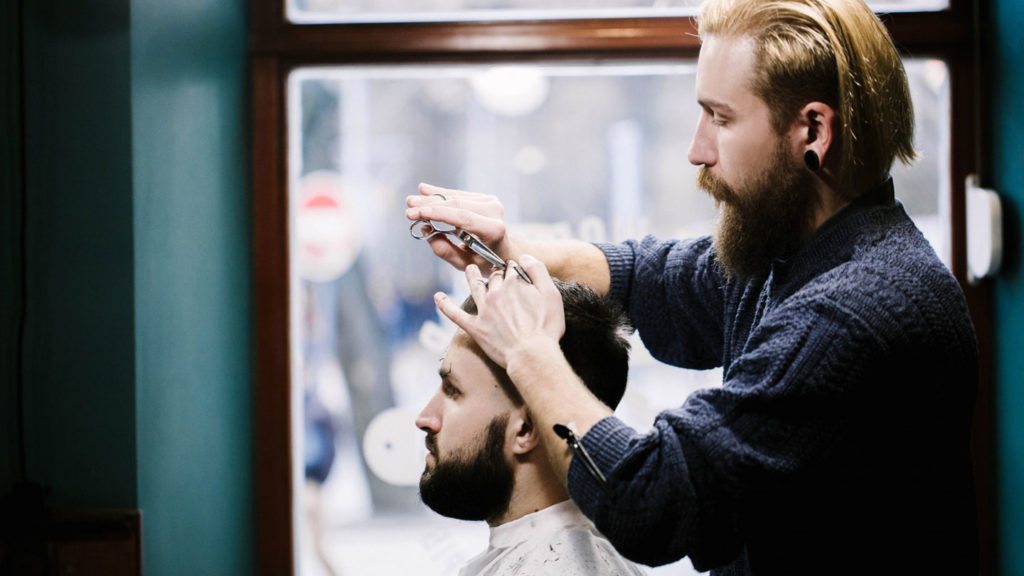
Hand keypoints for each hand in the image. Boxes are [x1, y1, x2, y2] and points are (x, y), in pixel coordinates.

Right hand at [406, 183, 512, 270]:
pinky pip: (459, 195)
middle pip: (457, 204)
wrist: (507, 251)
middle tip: (409, 206)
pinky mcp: (486, 198)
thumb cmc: (486, 261)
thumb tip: (426, 230)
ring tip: (412, 200)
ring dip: (432, 198)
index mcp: (494, 230)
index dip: (437, 213)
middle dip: (430, 205)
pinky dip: (441, 193)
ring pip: (456, 197)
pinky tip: (425, 190)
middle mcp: (495, 212)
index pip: (462, 217)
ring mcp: (491, 202)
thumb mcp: (466, 264)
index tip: (416, 213)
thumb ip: (446, 251)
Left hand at [434, 255, 564, 368]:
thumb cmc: (546, 327)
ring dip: (472, 275)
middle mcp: (496, 293)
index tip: (516, 270)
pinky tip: (437, 297)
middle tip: (497, 273)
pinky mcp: (475, 327)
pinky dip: (444, 305)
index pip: (512, 268)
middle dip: (496, 273)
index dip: (514, 268)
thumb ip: (538, 270)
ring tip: (470, 269)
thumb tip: (525, 257)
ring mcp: (484, 310)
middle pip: (494, 276)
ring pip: (474, 286)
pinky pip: (455, 314)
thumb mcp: (551, 294)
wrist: (531, 355)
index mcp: (514, 283)